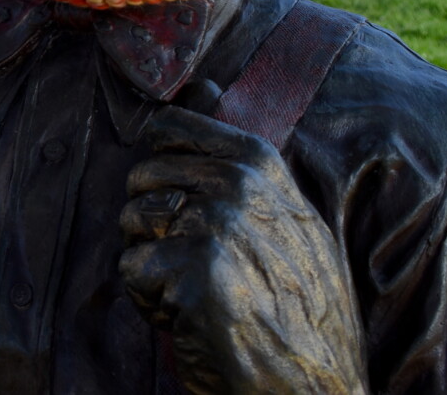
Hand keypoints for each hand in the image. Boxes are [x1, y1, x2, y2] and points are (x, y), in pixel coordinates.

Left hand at [120, 106, 367, 394]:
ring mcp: (217, 224)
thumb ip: (235, 150)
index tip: (183, 208)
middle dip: (154, 229)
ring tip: (201, 292)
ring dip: (153, 269)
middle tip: (202, 267)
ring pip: (131, 225)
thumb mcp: (281, 211)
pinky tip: (193, 318)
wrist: (316, 383)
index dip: (159, 171)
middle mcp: (238, 182)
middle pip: (140, 180)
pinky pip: (131, 273)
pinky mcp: (194, 271)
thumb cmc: (294, 301)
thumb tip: (203, 83)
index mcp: (258, 160)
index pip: (166, 127)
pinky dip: (151, 305)